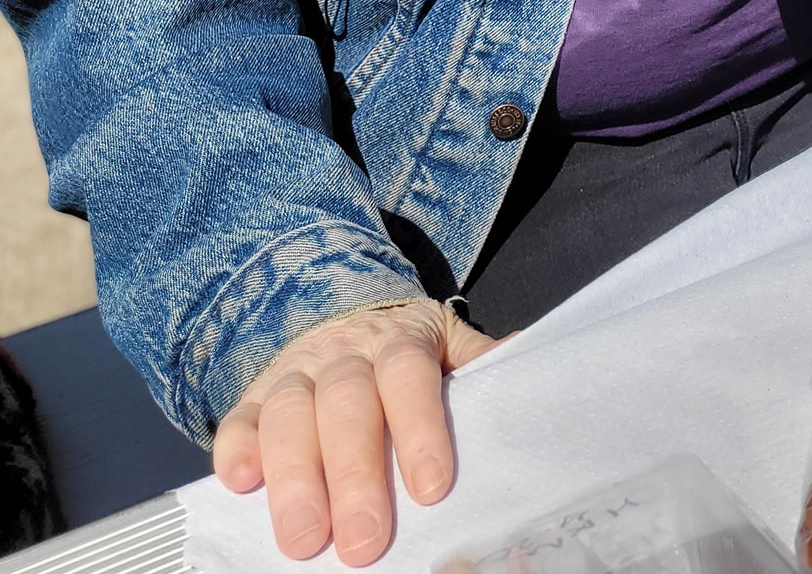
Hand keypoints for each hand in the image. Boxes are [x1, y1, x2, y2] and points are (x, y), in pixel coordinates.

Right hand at [213, 300, 498, 563]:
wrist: (339, 317)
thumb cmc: (402, 354)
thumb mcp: (444, 345)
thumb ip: (477, 359)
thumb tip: (526, 353)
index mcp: (398, 341)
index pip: (409, 376)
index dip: (420, 428)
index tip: (432, 488)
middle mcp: (343, 354)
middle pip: (347, 405)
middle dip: (354, 475)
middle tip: (365, 543)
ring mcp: (294, 374)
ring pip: (290, 414)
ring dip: (295, 477)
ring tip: (305, 539)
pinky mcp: (252, 398)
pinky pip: (237, 418)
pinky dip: (236, 449)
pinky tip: (242, 483)